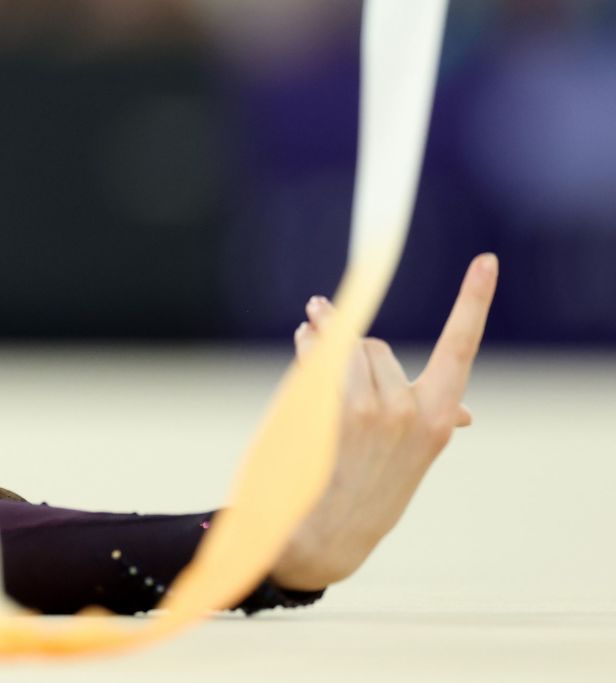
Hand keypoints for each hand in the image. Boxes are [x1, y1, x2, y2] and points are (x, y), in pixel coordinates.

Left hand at [267, 253, 496, 591]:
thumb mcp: (412, 456)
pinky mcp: (331, 409)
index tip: (488, 261)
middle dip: (352, 347)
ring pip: (343, 346)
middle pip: (374, 343)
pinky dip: (308, 343)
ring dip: (322, 336)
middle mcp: (410, 408)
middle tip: (332, 347)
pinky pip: (318, 355)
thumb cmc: (370, 487)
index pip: (462, 347)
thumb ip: (432, 421)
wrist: (329, 532)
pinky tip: (304, 338)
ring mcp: (372, 409)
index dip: (475, 301)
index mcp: (438, 415)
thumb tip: (466, 413)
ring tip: (309, 335)